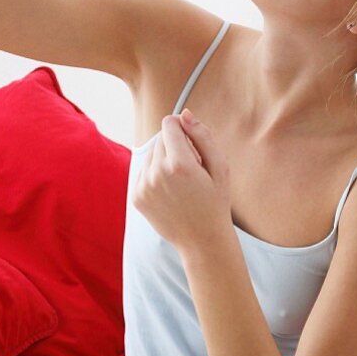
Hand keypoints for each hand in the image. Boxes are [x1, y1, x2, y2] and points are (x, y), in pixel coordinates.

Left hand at [132, 109, 231, 252]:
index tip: (191, 141)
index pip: (169, 124)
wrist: (201, 240)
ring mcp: (143, 186)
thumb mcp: (220, 167)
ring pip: (150, 155)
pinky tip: (170, 193)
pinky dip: (155, 176)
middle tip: (192, 169)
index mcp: (179, 163)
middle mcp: (157, 173)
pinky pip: (143, 172)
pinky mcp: (136, 197)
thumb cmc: (215, 202)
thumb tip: (184, 115)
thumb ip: (203, 136)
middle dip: (175, 146)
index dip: (182, 128)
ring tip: (181, 183)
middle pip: (160, 139)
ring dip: (164, 161)